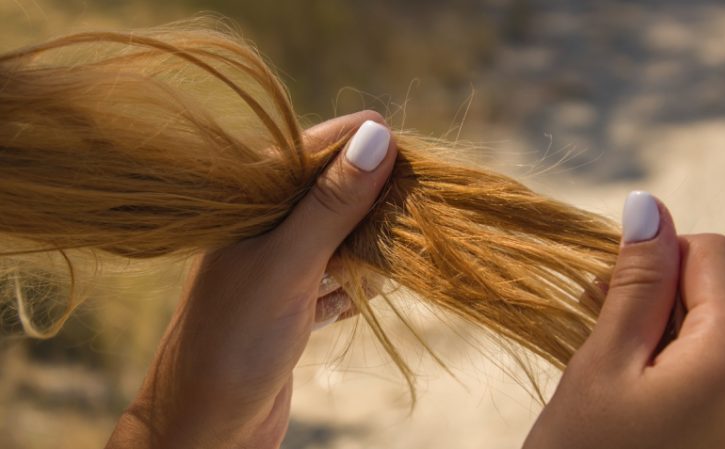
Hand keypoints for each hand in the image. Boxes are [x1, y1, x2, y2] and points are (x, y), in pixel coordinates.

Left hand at [106, 111, 396, 448]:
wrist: (206, 426)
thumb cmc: (235, 340)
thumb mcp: (288, 264)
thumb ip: (331, 203)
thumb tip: (378, 134)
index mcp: (249, 199)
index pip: (317, 149)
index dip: (366, 149)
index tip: (415, 160)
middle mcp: (264, 224)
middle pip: (336, 192)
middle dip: (373, 207)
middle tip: (401, 224)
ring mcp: (279, 262)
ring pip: (341, 236)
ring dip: (366, 252)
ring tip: (374, 273)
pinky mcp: (292, 298)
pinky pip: (337, 276)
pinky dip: (352, 287)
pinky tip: (350, 302)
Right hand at [524, 192, 724, 447]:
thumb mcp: (604, 363)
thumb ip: (636, 283)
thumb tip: (647, 205)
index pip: (713, 253)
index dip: (655, 260)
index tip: (607, 293)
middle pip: (723, 286)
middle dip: (662, 290)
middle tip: (602, 317)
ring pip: (717, 320)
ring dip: (667, 321)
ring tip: (616, 351)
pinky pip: (714, 357)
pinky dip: (680, 352)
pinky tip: (641, 373)